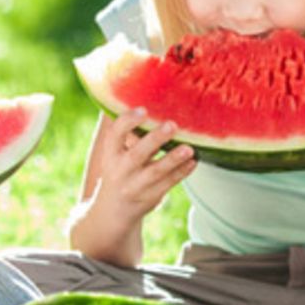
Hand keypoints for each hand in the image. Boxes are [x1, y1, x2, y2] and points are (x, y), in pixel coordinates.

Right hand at [89, 108, 195, 222]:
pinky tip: (194, 161)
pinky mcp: (150, 197)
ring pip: (155, 172)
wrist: (113, 209)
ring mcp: (135, 186)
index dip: (128, 122)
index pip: (115, 135)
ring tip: (189, 148)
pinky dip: (181, 172)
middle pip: (138, 154)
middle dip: (155, 139)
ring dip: (173, 159)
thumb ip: (127, 131)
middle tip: (172, 125)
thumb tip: (141, 94)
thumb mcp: (114, 152)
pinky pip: (168, 184)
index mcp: (111, 153)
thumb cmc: (119, 168)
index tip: (143, 110)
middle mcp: (120, 170)